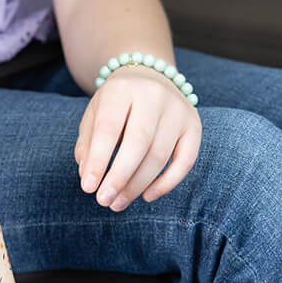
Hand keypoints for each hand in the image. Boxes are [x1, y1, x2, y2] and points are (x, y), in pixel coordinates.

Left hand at [74, 65, 201, 210]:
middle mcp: (154, 96)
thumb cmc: (115, 105)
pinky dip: (167, 183)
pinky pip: (185, 160)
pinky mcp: (195, 125)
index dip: (98, 161)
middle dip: (119, 177)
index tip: (87, 188)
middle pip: (138, 143)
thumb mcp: (94, 115)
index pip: (108, 129)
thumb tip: (88, 176)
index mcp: (121, 90)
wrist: (148, 78)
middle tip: (104, 201)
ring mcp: (178, 110)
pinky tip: (147, 196)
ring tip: (117, 203)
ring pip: (160, 155)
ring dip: (138, 185)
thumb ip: (87, 144)